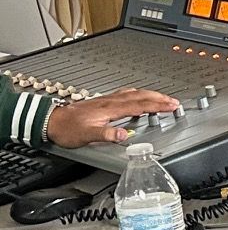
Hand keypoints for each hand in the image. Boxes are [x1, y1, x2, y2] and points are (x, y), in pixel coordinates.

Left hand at [47, 88, 179, 146]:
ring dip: (150, 95)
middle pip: (140, 96)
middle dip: (159, 98)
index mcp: (111, 109)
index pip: (140, 105)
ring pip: (134, 93)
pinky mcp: (102, 102)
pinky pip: (126, 94)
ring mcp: (106, 100)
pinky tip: (136, 97)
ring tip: (161, 98)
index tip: (172, 106)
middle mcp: (110, 102)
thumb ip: (106, 134)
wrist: (52, 121)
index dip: (158, 105)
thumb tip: (124, 135)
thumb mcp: (87, 135)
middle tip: (174, 101)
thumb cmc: (68, 129)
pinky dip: (138, 94)